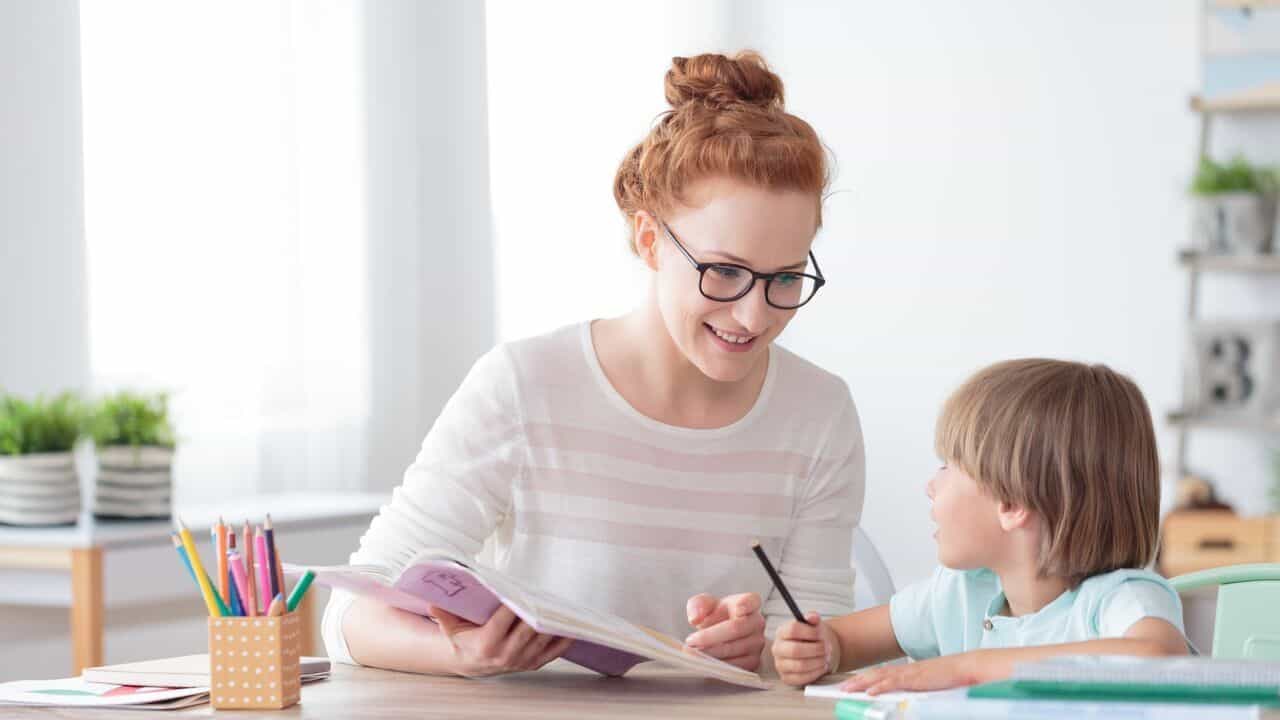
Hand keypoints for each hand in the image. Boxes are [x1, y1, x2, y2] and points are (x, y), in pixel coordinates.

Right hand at [429, 604, 574, 677]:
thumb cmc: (463, 640)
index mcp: (487, 643)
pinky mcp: (532, 663)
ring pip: (541, 640)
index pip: (504, 621)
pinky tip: (572, 628)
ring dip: (553, 625)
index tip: (523, 593)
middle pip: (527, 630)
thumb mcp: (450, 627)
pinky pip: (552, 652)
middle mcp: (505, 654)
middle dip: (538, 613)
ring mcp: (521, 661)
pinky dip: (563, 641)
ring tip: (563, 608)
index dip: (514, 606)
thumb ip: (443, 614)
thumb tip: (432, 602)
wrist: (472, 663)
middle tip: (549, 596)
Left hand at [683, 592, 765, 670]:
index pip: (751, 601)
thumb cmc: (715, 616)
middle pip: (735, 628)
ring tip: (693, 652)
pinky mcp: (754, 661)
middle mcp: (757, 622)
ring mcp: (757, 643)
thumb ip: (698, 605)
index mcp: (749, 602)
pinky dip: (716, 664)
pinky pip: (734, 665)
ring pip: (732, 649)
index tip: (738, 609)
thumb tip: (696, 618)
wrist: (720, 635)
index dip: (745, 605)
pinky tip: (703, 661)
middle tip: (691, 641)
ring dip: (710, 652)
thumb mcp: (704, 605)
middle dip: (709, 636)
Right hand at [772, 612, 839, 686]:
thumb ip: (813, 618)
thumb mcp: (813, 625)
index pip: (792, 630)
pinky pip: (802, 678)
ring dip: (818, 662)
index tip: (820, 634)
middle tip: (826, 648)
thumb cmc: (812, 638)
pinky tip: (822, 666)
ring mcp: (780, 664)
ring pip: (800, 665)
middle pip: (795, 650)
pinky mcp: (786, 678)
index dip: (809, 632)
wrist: (815, 651)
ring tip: (826, 657)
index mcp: (782, 632)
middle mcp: (777, 648)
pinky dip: (816, 672)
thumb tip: (813, 617)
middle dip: (815, 650)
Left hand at [840, 652, 979, 694]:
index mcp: (907, 672)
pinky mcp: (916, 679)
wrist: (966, 668)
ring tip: (848, 689)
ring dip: (862, 683)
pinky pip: (894, 683)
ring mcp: (910, 674)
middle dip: (857, 681)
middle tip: (842, 687)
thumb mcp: (928, 685)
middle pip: (875, 674)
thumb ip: (914, 690)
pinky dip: (880, 686)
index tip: (852, 684)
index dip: (864, 678)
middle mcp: (905, 671)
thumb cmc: (950, 678)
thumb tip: (903, 699)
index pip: (881, 674)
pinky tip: (870, 692)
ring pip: (880, 677)